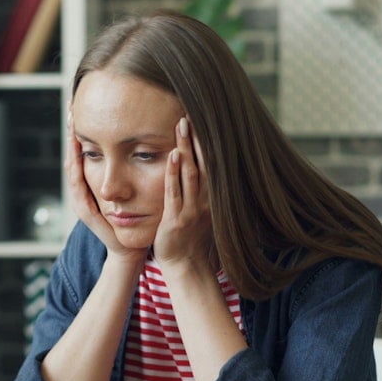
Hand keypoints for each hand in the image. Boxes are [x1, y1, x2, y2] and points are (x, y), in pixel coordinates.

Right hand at [64, 113, 145, 262]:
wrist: (129, 248)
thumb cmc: (134, 219)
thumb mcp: (130, 190)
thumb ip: (130, 171)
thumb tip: (140, 144)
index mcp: (92, 185)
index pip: (83, 153)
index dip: (81, 133)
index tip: (81, 110)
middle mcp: (82, 191)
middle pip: (73, 156)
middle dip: (71, 134)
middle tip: (71, 110)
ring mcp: (81, 200)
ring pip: (72, 168)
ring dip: (70, 147)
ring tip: (71, 126)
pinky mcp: (85, 210)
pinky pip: (77, 185)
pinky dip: (76, 168)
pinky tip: (76, 153)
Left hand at [152, 116, 214, 271]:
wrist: (186, 266)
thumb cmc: (190, 238)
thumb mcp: (200, 210)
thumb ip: (200, 189)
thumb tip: (198, 166)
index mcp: (211, 197)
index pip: (210, 163)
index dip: (205, 142)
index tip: (200, 120)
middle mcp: (205, 201)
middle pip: (203, 163)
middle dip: (196, 138)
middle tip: (190, 113)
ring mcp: (192, 210)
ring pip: (190, 174)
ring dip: (185, 148)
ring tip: (181, 126)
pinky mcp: (176, 219)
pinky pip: (174, 193)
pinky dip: (173, 174)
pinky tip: (170, 156)